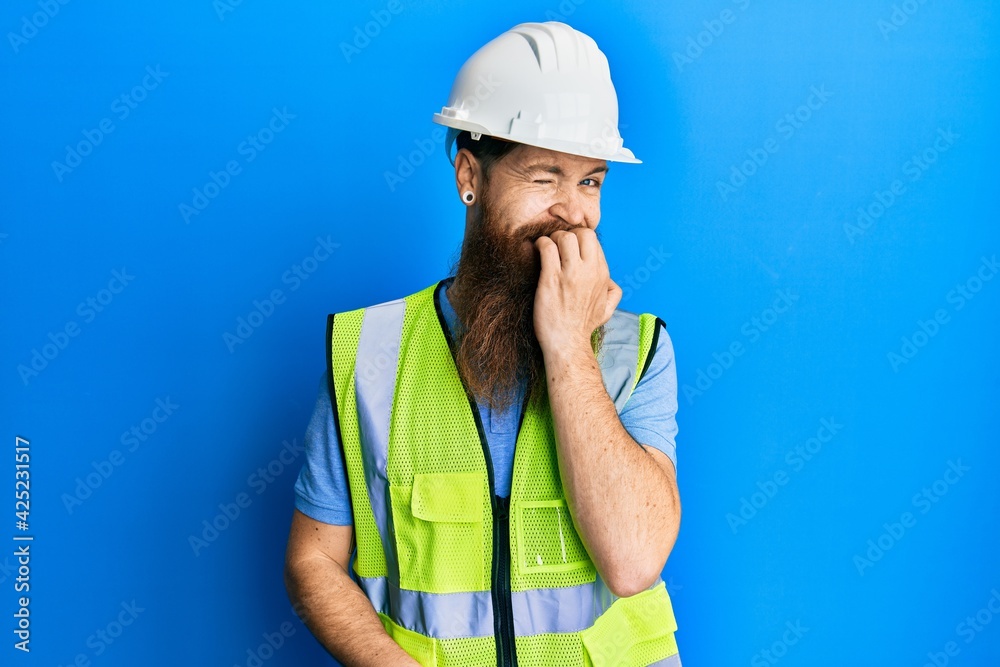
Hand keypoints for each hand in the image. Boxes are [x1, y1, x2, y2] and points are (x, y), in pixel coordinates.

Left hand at [533, 227, 621, 353]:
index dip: (578, 240)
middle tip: (557, 245)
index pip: (593, 241)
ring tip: (545, 248)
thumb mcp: (607, 310)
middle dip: (568, 234)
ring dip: (552, 238)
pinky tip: (536, 251)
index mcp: (602, 274)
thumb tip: (611, 282)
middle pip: (582, 233)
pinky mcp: (551, 279)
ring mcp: (571, 274)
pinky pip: (547, 247)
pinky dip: (540, 244)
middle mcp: (589, 271)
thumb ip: (614, 293)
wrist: (567, 343)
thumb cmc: (583, 327)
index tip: (568, 248)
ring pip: (564, 237)